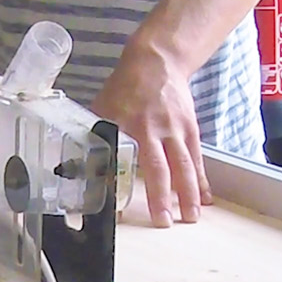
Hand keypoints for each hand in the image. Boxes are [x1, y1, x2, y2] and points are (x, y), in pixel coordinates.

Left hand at [92, 44, 213, 226]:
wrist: (157, 61)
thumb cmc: (126, 87)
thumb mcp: (103, 106)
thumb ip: (94, 134)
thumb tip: (76, 165)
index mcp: (126, 123)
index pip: (121, 159)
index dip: (119, 184)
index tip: (118, 209)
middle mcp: (152, 128)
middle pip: (158, 167)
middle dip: (161, 196)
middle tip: (163, 221)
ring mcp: (174, 129)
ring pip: (183, 165)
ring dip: (188, 193)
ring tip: (191, 216)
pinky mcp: (190, 128)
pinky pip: (196, 158)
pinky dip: (201, 179)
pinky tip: (205, 198)